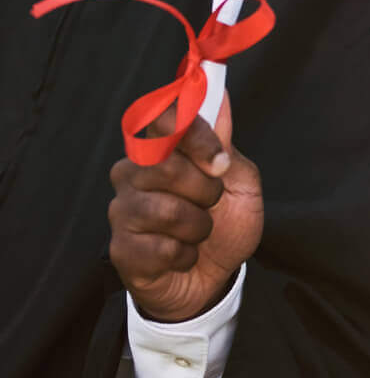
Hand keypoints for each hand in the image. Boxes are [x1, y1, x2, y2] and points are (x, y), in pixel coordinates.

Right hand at [109, 108, 260, 323]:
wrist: (214, 277)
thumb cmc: (225, 224)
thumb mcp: (241, 183)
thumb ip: (227, 146)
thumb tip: (219, 100)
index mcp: (161, 150)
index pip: (160, 121)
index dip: (193, 136)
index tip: (219, 161)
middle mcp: (133, 174)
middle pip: (164, 166)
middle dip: (205, 190)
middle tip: (212, 203)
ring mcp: (123, 212)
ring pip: (165, 210)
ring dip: (198, 227)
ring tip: (198, 232)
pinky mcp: (120, 249)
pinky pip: (161, 248)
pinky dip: (186, 254)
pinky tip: (183, 254)